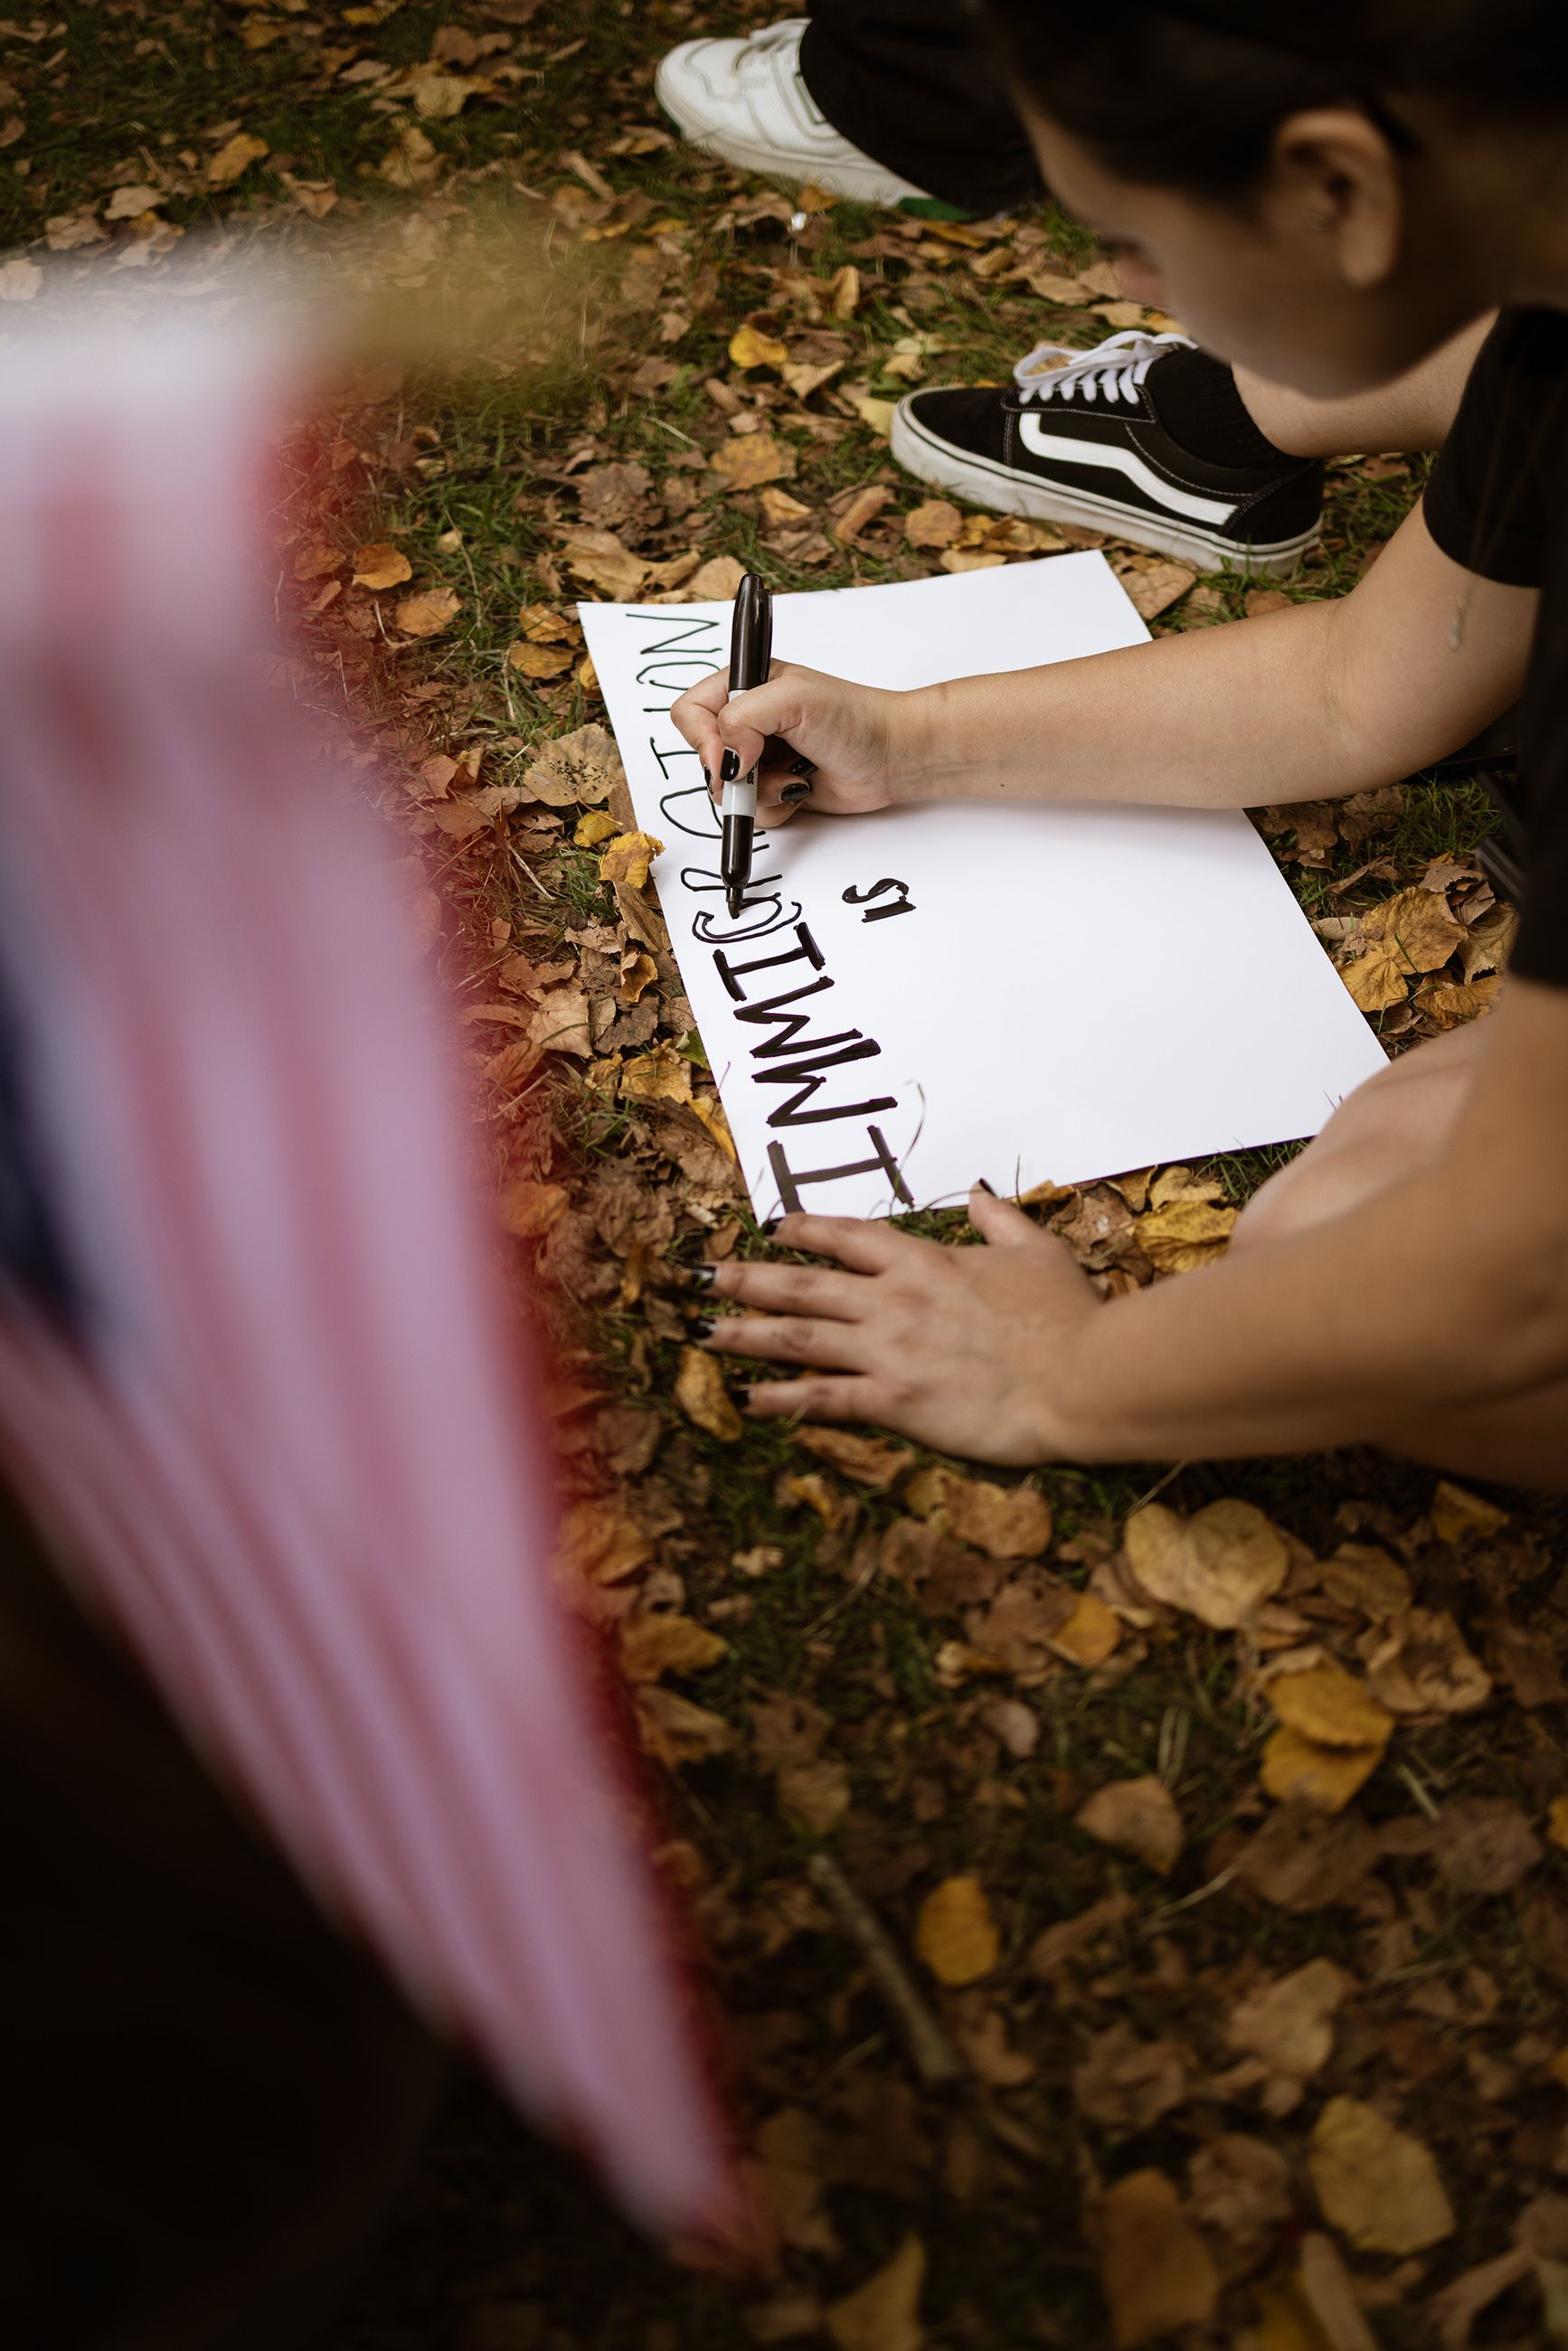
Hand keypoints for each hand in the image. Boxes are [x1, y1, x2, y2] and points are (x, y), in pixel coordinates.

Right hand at [670, 660, 917, 830]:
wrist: (893, 757)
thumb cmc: (854, 718)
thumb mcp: (794, 700)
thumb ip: (743, 717)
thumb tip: (722, 759)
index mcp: (744, 686)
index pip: (690, 712)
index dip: (700, 739)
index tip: (725, 759)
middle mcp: (747, 722)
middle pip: (704, 758)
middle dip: (734, 774)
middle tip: (762, 769)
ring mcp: (759, 757)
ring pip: (726, 792)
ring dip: (757, 794)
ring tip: (793, 779)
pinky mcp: (774, 789)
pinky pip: (751, 813)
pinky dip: (773, 809)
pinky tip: (799, 792)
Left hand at [698, 1189, 1102, 1463]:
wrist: (1081, 1378)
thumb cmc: (1067, 1316)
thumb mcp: (1037, 1252)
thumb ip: (1000, 1221)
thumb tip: (978, 1194)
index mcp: (924, 1261)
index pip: (848, 1236)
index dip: (805, 1231)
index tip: (772, 1229)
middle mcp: (893, 1300)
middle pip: (803, 1284)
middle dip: (746, 1279)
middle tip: (701, 1275)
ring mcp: (887, 1351)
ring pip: (798, 1336)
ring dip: (744, 1333)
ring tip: (700, 1331)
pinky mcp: (894, 1401)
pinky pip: (823, 1398)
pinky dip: (782, 1398)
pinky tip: (748, 1399)